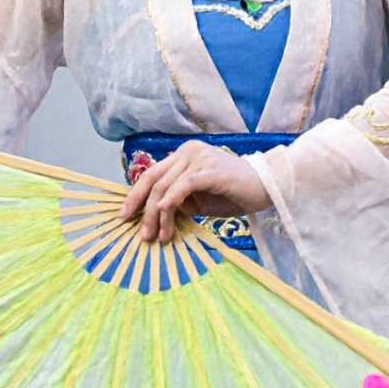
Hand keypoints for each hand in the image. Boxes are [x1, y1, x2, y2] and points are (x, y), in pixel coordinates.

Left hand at [118, 140, 273, 242]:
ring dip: (158, 214)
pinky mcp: (212, 170)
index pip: (151, 174)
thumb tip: (151, 215)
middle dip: (144, 210)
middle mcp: (189, 151)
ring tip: (159, 236)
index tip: (125, 216)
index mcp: (184, 154)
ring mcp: (201, 158)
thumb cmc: (230, 194)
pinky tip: (164, 210)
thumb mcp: (196, 199)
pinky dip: (172, 198)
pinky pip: (186, 184)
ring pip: (168, 186)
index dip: (135, 195)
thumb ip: (176, 200)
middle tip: (142, 235)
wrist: (264, 187)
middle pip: (155, 181)